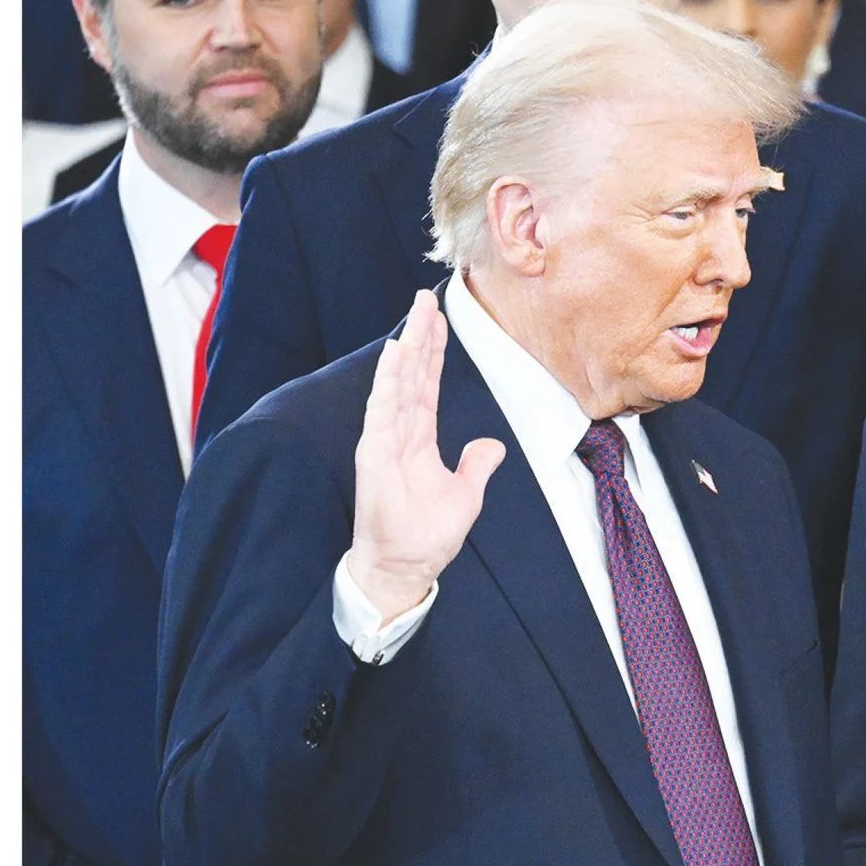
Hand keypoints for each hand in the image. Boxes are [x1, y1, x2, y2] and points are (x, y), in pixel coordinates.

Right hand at [344, 291, 504, 624]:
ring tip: (417, 313)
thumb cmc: (426, 536)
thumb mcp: (465, 496)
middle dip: (421, 336)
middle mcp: (399, 432)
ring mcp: (385, 440)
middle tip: (426, 297)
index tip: (439, 319)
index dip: (434, 352)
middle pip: (412, 374)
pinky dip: (391, 380)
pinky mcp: (375, 454)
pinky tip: (398, 353)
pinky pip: (384, 409)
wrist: (404, 568)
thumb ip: (475, 466)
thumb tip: (491, 447)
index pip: (427, 385)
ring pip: (399, 383)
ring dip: (408, 348)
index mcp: (419, 438)